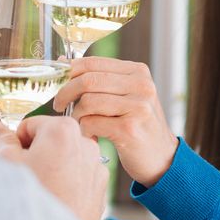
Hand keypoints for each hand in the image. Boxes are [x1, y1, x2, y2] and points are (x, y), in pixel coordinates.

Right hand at [0, 116, 107, 219]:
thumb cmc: (30, 200)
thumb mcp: (5, 163)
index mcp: (63, 129)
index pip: (30, 125)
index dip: (17, 144)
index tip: (16, 163)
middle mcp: (86, 143)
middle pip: (49, 140)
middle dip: (36, 155)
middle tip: (26, 179)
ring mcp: (96, 167)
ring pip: (64, 159)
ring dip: (52, 169)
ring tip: (42, 192)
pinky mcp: (100, 189)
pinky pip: (78, 177)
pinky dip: (67, 184)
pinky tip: (55, 201)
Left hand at [53, 57, 177, 186]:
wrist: (162, 158)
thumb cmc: (137, 125)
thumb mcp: (127, 95)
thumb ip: (101, 79)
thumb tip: (64, 61)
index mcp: (138, 72)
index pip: (93, 62)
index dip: (69, 72)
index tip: (58, 83)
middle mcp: (141, 86)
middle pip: (88, 80)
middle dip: (66, 93)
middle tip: (59, 105)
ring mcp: (137, 107)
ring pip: (87, 102)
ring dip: (76, 115)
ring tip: (80, 124)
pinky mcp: (129, 129)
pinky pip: (90, 123)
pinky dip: (84, 131)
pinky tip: (91, 136)